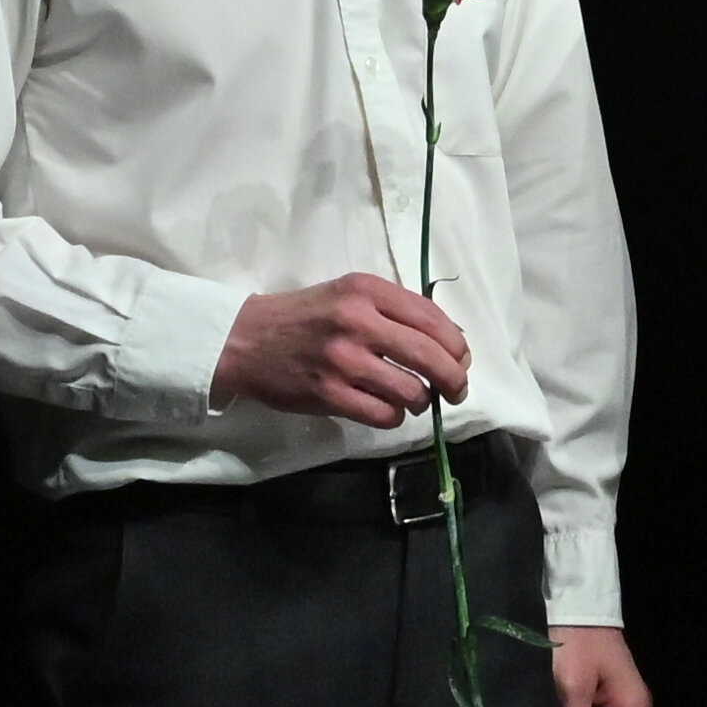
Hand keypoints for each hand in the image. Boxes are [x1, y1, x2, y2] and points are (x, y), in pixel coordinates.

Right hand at [214, 273, 472, 424]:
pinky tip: (387, 409)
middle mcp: (357, 321)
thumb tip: (449, 341)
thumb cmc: (304, 316)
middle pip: (430, 356)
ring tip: (414, 399)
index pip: (431, 318)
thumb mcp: (348, 294)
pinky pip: (384, 414)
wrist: (245, 339)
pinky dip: (394, 416)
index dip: (456, 344)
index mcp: (366, 290)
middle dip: (454, 378)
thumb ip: (394, 310)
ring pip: (411, 390)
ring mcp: (343, 360)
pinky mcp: (329, 394)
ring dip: (422, 401)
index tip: (461, 358)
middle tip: (457, 390)